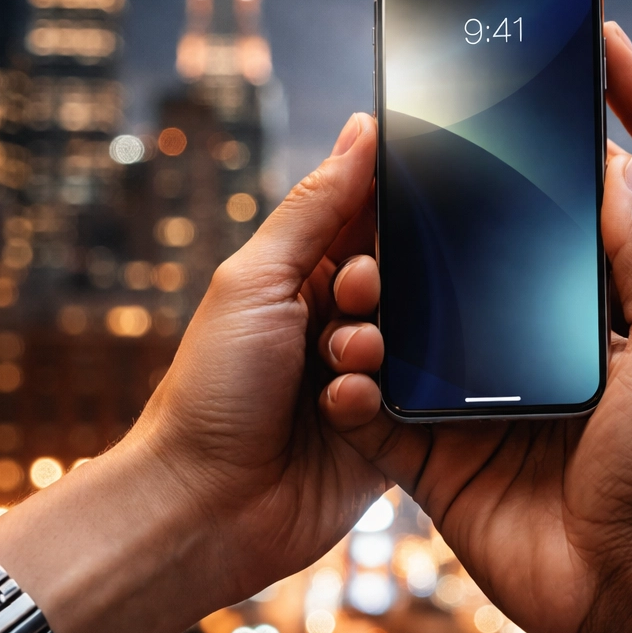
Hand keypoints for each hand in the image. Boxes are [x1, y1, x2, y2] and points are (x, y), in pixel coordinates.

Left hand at [0, 112, 390, 632]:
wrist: (205, 506)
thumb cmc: (210, 388)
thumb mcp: (255, 279)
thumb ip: (316, 206)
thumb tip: (362, 126)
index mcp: (304, 278)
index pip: (370, 222)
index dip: (389, 215)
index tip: (399, 213)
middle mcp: (341, 323)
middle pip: (407, 278)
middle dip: (385, 286)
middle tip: (351, 301)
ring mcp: (371, 380)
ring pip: (422, 339)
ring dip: (384, 345)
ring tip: (344, 365)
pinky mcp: (395, 436)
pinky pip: (426, 402)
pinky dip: (389, 401)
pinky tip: (348, 413)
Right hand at [323, 152, 631, 632]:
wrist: (628, 585)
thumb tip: (620, 172)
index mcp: (578, 330)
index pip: (525, 254)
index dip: (492, 213)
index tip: (452, 161)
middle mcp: (521, 364)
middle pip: (449, 295)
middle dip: (406, 262)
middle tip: (371, 227)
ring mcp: (472, 414)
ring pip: (402, 350)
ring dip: (368, 323)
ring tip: (348, 294)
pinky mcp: (434, 464)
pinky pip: (378, 421)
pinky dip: (350, 397)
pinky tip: (337, 372)